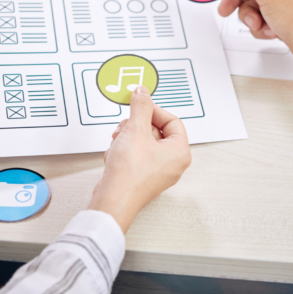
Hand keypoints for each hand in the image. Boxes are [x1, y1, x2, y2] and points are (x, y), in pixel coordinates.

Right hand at [88, 86, 191, 233]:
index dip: (153, 110)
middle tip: (126, 127)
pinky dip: (123, 151)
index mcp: (180, 152)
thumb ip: (141, 107)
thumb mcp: (135, 130)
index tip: (139, 106)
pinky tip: (116, 156)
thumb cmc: (130, 174)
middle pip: (155, 130)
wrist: (113, 200)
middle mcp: (172, 163)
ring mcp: (158, 171)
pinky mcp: (143, 176)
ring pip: (142, 142)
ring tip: (118, 143)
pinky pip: (136, 154)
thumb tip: (143, 93)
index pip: (172, 120)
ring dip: (127, 138)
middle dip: (136, 126)